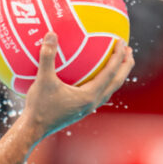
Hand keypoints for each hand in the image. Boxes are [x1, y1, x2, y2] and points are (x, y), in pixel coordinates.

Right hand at [18, 32, 133, 140]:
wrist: (33, 129)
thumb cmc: (39, 106)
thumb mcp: (42, 80)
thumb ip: (47, 57)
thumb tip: (50, 34)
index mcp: (89, 95)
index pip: (110, 73)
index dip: (117, 56)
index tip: (122, 42)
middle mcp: (93, 102)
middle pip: (116, 82)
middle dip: (124, 66)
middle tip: (129, 51)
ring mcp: (88, 107)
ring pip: (109, 89)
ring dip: (116, 75)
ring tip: (118, 64)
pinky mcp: (81, 110)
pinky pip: (98, 93)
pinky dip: (103, 82)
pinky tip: (94, 77)